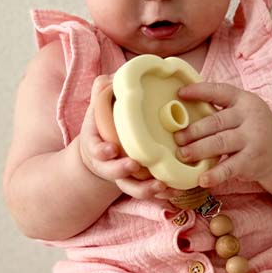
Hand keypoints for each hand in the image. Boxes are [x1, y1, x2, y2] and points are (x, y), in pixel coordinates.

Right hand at [79, 76, 169, 199]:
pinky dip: (161, 195)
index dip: (103, 151)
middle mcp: (109, 165)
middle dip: (122, 170)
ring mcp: (124, 177)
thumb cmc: (104, 128)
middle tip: (135, 165)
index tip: (111, 149)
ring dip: (146, 189)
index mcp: (97, 147)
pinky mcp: (139, 184)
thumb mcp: (98, 111)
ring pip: (133, 188)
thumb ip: (102, 95)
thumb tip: (108, 78)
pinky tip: (175, 191)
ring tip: (161, 185)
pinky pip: (149, 193)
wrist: (102, 153)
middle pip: (113, 173)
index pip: (96, 150)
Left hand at [174, 82, 271, 187]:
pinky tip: (202, 179)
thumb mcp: (243, 111)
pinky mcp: (252, 161)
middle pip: (216, 122)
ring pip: (220, 143)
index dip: (200, 91)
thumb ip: (220, 110)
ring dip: (198, 149)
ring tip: (183, 155)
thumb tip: (182, 109)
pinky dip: (215, 174)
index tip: (180, 93)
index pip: (220, 91)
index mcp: (244, 101)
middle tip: (177, 138)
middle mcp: (250, 117)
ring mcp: (253, 139)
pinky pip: (230, 167)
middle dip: (194, 130)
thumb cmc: (252, 129)